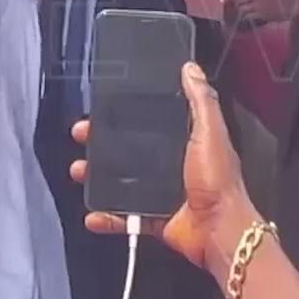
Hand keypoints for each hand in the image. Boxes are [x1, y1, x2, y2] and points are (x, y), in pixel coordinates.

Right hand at [70, 62, 251, 269]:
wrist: (219, 230)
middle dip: (100, 144)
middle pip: (127, 150)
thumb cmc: (217, 179)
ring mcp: (160, 193)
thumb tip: (191, 69)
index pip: (148, 123)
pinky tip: (92, 214)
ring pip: (120, 182)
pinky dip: (107, 216)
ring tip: (79, 171)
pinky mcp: (153, 218)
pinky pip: (124, 216)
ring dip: (96, 177)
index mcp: (184, 142)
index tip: (101, 109)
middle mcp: (170, 166)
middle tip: (81, 136)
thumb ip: (201, 101)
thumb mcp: (210, 132)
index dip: (123, 115)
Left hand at [226, 0, 298, 23]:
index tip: (226, 0)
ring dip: (239, 12)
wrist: (297, 3)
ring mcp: (259, 4)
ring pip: (241, 8)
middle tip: (229, 9)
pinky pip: (248, 16)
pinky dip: (245, 17)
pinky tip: (246, 18)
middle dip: (232, 4)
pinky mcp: (262, 14)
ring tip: (239, 14)